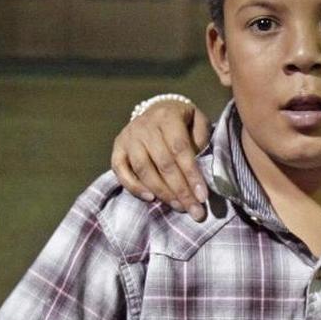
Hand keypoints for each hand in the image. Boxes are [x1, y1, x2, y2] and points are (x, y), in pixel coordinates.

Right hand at [111, 98, 210, 220]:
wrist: (156, 109)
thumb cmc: (182, 121)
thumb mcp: (197, 120)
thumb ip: (201, 138)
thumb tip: (199, 166)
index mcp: (167, 117)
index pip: (180, 149)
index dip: (192, 174)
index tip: (202, 196)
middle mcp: (145, 126)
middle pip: (163, 163)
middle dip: (180, 190)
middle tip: (194, 210)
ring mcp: (129, 137)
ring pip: (144, 169)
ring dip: (162, 192)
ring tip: (179, 207)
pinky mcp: (117, 148)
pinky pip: (121, 171)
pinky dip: (134, 187)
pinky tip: (151, 198)